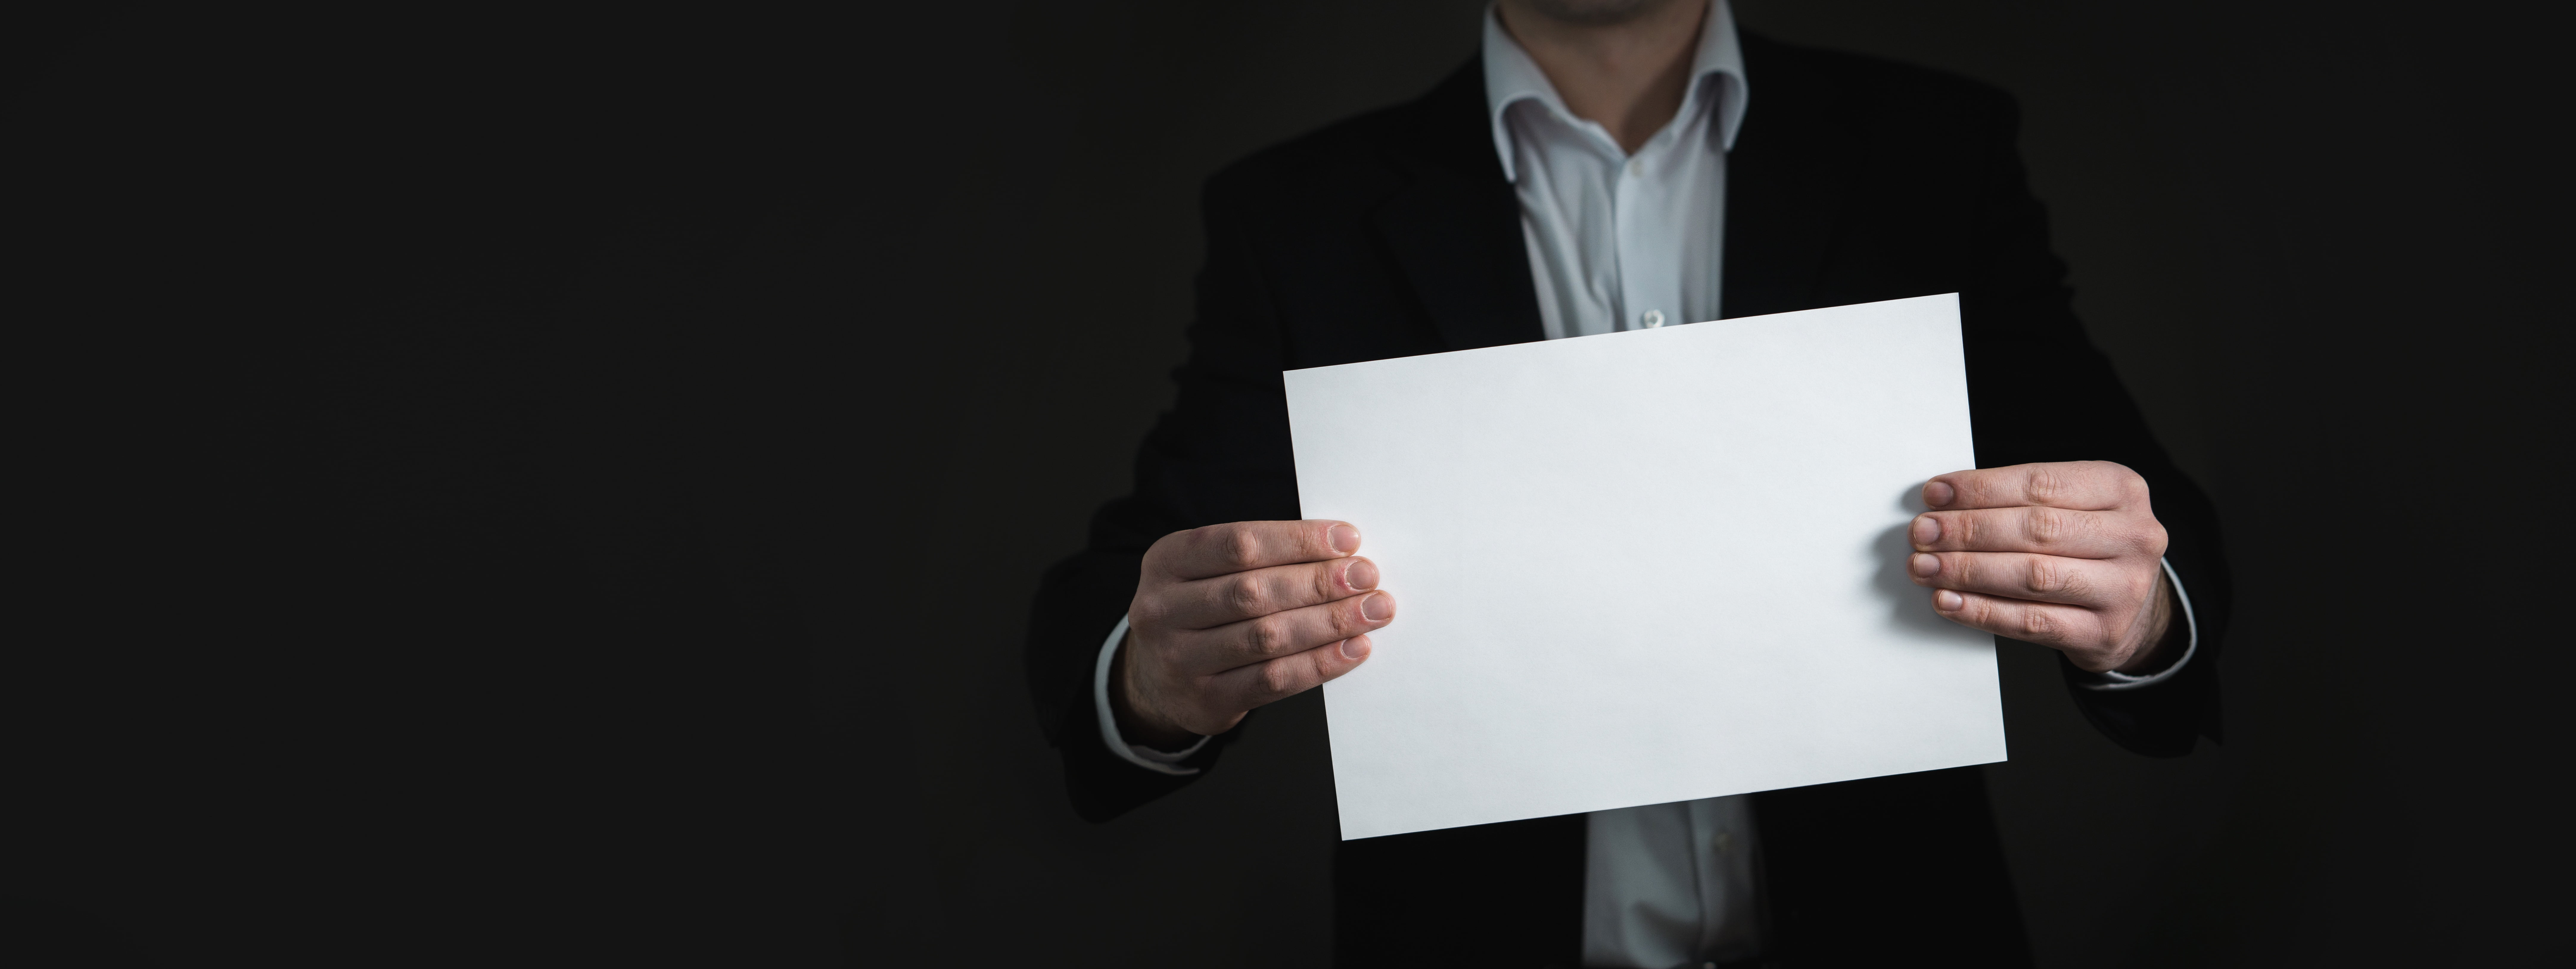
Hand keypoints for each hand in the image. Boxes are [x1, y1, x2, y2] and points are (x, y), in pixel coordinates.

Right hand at [1113, 520, 1394, 748]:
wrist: (1156, 678)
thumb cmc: (1199, 609)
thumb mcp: (1207, 571)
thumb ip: (1259, 558)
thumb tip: (1341, 551)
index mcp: (1166, 561)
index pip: (1239, 544)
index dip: (1298, 540)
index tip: (1348, 539)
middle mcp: (1163, 610)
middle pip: (1254, 592)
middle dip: (1319, 582)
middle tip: (1368, 576)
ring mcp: (1179, 659)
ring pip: (1267, 637)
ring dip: (1329, 622)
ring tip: (1373, 610)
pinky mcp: (1205, 700)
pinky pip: (1274, 680)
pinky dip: (1321, 663)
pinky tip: (1354, 648)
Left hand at [1909, 461, 2182, 673]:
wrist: (2132, 609)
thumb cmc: (2088, 547)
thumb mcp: (2072, 507)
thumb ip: (2018, 501)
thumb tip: (1943, 503)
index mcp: (2121, 489)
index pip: (2040, 483)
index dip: (1981, 488)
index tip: (1935, 494)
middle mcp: (2133, 536)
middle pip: (2036, 529)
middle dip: (1968, 530)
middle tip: (1923, 533)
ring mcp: (2124, 588)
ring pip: (2032, 576)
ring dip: (1968, 571)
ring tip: (1926, 566)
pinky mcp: (2105, 632)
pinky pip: (2031, 622)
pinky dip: (1982, 611)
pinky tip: (1948, 601)